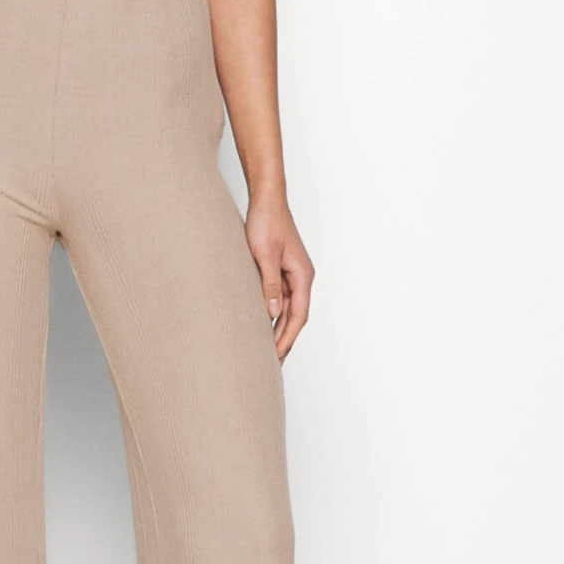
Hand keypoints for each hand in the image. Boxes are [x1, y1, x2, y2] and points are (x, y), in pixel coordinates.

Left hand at [244, 195, 312, 360]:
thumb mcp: (265, 255)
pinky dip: (272, 314)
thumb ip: (269, 284)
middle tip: (272, 363)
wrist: (266, 200)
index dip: (287, 338)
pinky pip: (279, 298)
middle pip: (295, 316)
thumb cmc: (266, 222)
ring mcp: (291, 274)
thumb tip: (273, 312)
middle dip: (284, 340)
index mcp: (302, 276)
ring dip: (278, 329)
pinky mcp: (280, 270)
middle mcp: (300, 277)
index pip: (298, 316)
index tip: (276, 356)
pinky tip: (261, 325)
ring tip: (267, 351)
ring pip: (287, 309)